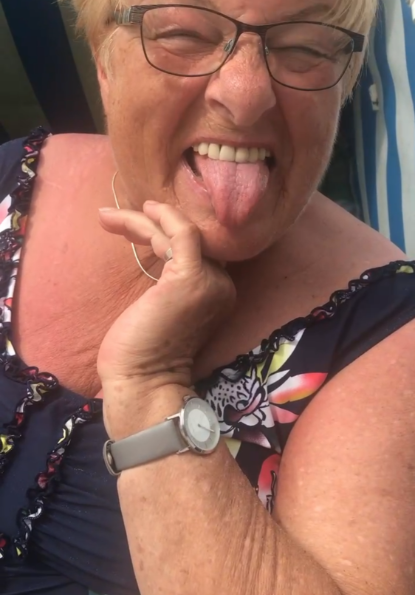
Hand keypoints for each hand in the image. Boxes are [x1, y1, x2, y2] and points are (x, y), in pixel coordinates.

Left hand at [97, 201, 235, 404]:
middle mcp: (221, 284)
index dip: (162, 233)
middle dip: (149, 223)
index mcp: (215, 293)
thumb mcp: (157, 310)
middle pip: (186, 238)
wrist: (142, 384)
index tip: (132, 225)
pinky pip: (182, 233)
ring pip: (179, 232)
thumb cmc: (141, 355)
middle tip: (112, 217)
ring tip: (107, 216)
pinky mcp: (191, 277)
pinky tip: (141, 210)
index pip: (193, 250)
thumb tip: (149, 253)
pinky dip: (162, 217)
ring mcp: (209, 280)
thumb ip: (165, 284)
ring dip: (142, 220)